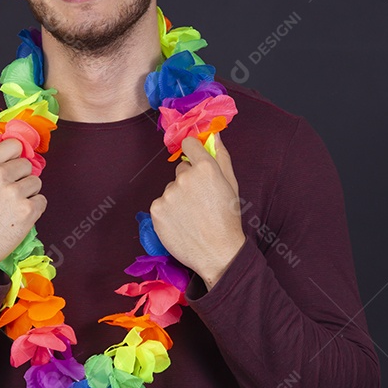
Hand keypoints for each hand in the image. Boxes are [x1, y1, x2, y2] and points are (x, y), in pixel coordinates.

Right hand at [0, 138, 46, 280]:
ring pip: (36, 183)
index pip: (14, 144)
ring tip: (11, 208)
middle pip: (28, 164)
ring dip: (29, 194)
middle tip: (8, 195)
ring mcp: (14, 193)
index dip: (17, 155)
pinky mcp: (28, 211)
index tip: (14, 166)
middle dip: (22, 178)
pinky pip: (42, 201)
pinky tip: (18, 218)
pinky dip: (34, 210)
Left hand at [149, 132, 245, 290]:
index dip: (193, 153)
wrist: (218, 253)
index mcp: (206, 168)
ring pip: (171, 189)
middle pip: (181, 170)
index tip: (196, 163)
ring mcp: (168, 194)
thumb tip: (214, 134)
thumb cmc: (228, 219)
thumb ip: (221, 156)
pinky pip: (161, 204)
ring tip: (192, 217)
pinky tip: (181, 223)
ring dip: (178, 199)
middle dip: (188, 182)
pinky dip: (168, 213)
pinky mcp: (156, 209)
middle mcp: (185, 177)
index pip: (189, 143)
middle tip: (201, 202)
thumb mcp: (231, 184)